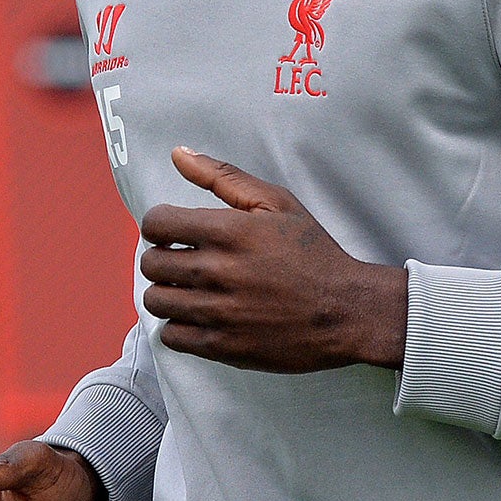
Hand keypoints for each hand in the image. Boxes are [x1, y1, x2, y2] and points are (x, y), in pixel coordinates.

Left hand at [142, 147, 406, 372]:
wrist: (349, 311)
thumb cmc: (313, 253)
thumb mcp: (276, 203)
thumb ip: (222, 176)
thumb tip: (177, 153)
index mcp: (229, 232)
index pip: (155, 224)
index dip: (159, 226)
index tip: (174, 233)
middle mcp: (219, 271)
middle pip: (150, 264)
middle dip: (161, 258)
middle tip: (183, 261)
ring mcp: (220, 312)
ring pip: (155, 301)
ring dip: (167, 293)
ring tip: (189, 289)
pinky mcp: (224, 347)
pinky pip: (171, 336)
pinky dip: (178, 326)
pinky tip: (198, 316)